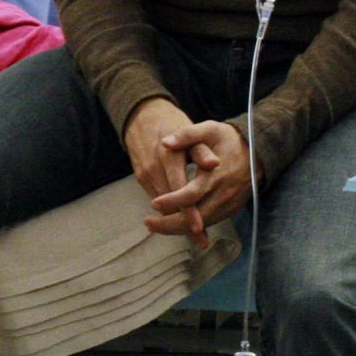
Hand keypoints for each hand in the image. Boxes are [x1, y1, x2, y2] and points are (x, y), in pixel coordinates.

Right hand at [123, 98, 208, 242]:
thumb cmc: (171, 122)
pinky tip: (180, 218)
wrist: (140, 114)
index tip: (201, 228)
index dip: (190, 212)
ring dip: (176, 220)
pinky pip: (156, 197)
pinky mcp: (141, 176)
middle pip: (169, 204)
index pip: (180, 191)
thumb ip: (201, 150)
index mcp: (169, 157)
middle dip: (184, 224)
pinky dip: (168, 209)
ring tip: (195, 234)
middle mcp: (154, 168)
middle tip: (202, 240)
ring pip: (161, 205)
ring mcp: (145, 173)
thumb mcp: (190, 130)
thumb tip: (215, 163)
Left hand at [145, 119, 259, 245]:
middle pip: (196, 217)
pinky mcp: (230, 209)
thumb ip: (187, 135)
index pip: (192, 194)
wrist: (258, 152)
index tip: (154, 203)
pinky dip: (191, 227)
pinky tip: (174, 224)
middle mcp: (222, 194)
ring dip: (179, 228)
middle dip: (171, 224)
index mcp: (215, 175)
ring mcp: (228, 204)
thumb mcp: (209, 129)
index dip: (173, 201)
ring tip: (155, 226)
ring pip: (202, 224)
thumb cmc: (229, 139)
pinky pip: (209, 222)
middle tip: (148, 223)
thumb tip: (165, 142)